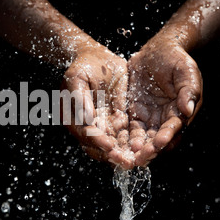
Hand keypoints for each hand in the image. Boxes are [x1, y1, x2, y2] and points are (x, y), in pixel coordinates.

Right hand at [61, 44, 135, 168]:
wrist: (97, 57)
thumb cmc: (83, 65)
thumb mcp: (77, 77)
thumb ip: (79, 97)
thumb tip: (86, 118)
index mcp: (73, 118)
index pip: (85, 134)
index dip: (97, 141)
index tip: (109, 146)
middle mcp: (88, 126)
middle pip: (99, 146)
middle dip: (113, 155)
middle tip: (127, 162)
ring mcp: (103, 124)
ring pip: (114, 144)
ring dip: (125, 153)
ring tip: (139, 160)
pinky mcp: (117, 120)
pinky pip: (126, 135)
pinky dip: (134, 143)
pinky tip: (146, 147)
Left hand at [126, 33, 202, 166]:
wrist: (158, 48)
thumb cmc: (176, 58)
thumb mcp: (186, 70)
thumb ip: (189, 89)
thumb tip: (188, 109)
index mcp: (180, 112)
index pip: (173, 129)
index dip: (166, 138)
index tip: (158, 144)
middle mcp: (164, 119)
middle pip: (156, 140)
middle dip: (147, 151)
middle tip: (137, 159)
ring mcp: (149, 117)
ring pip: (140, 138)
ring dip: (132, 149)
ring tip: (122, 155)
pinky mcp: (134, 113)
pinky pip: (127, 128)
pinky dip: (121, 137)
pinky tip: (111, 143)